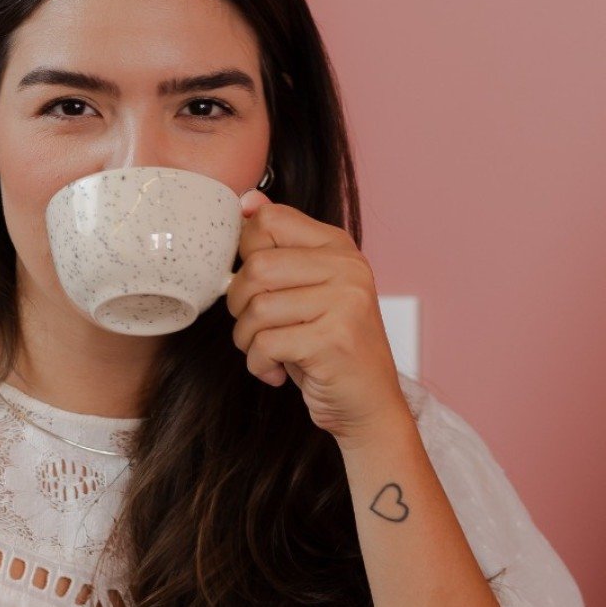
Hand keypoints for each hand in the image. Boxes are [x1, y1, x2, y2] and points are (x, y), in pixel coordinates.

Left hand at [225, 192, 407, 446]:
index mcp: (338, 247)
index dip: (246, 254)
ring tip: (266, 353)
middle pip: (256, 267)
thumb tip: (247, 201)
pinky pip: (266, 344)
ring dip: (246, 340)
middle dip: (239, 305)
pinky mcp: (334, 340)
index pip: (270, 221)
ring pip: (257, 309)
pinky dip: (259, 365)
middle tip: (253, 328)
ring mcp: (345, 303)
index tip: (256, 286)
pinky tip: (276, 372)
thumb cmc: (328, 348)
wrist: (368, 405)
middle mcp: (347, 268)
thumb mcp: (305, 292)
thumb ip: (280, 248)